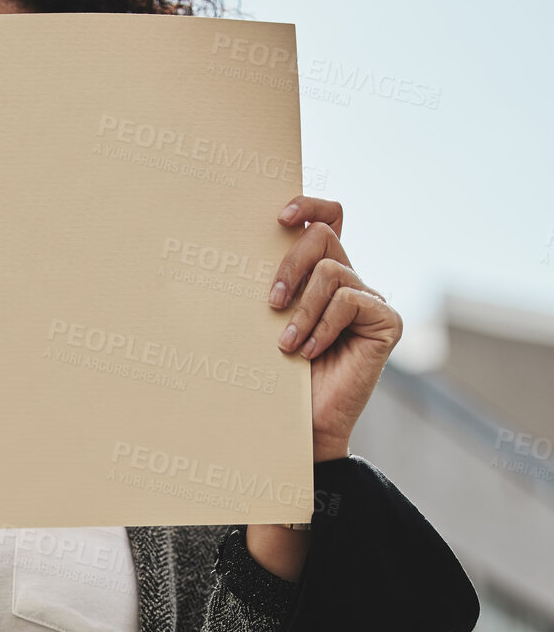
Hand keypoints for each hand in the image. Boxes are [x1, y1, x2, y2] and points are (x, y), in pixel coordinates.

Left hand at [268, 196, 402, 461]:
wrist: (304, 425)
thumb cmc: (280, 377)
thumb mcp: (270, 324)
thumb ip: (275, 288)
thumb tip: (245, 249)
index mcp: (324, 277)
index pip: (328, 219)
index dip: (309, 206)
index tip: (280, 217)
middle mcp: (350, 282)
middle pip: (323, 236)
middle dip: (290, 264)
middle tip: (271, 303)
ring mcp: (371, 301)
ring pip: (331, 272)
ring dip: (301, 310)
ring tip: (286, 344)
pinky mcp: (386, 322)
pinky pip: (348, 302)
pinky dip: (322, 326)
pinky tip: (309, 353)